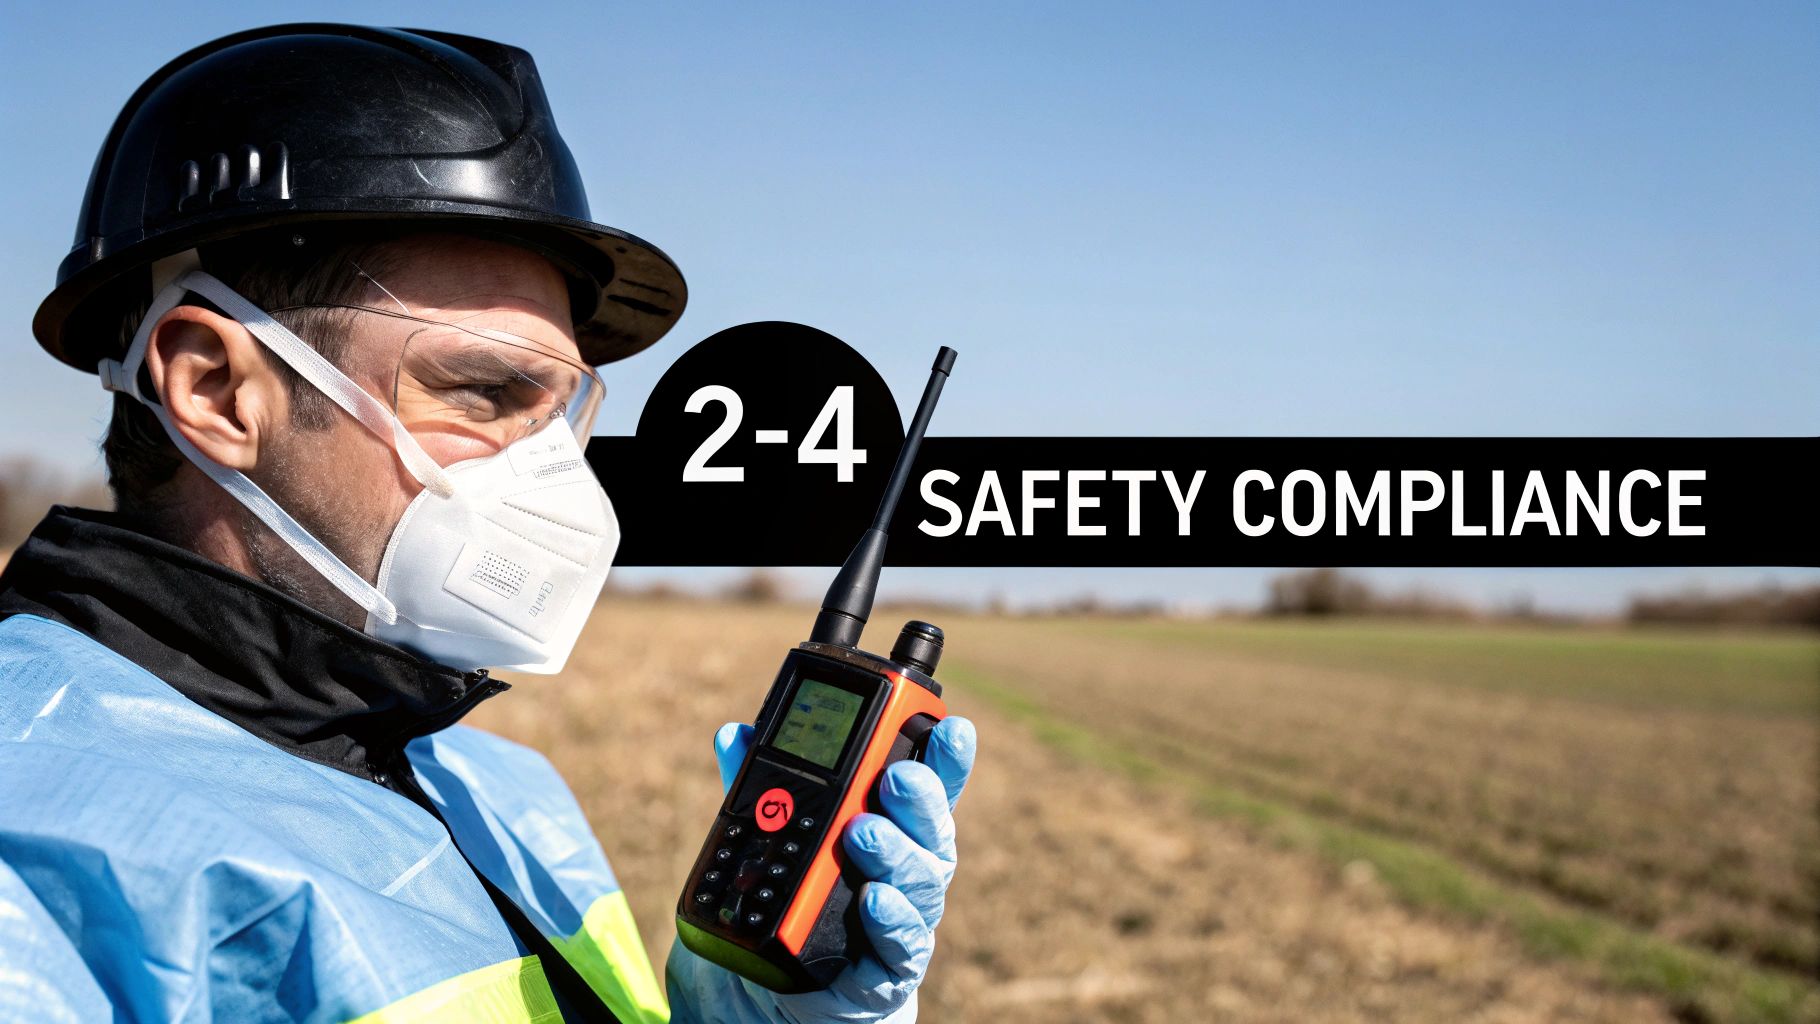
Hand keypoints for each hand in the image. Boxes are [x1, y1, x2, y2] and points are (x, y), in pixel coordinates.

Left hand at [666, 716, 975, 1022]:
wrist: (791, 989)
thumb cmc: (805, 896)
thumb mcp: (780, 836)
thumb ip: (764, 788)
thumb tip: (734, 736)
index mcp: (896, 827)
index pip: (932, 785)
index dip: (947, 757)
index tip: (952, 725)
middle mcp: (911, 868)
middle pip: (932, 829)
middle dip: (919, 799)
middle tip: (893, 778)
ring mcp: (905, 917)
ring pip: (921, 883)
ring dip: (897, 855)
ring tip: (864, 833)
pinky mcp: (889, 969)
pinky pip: (902, 946)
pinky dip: (892, 921)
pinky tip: (874, 901)